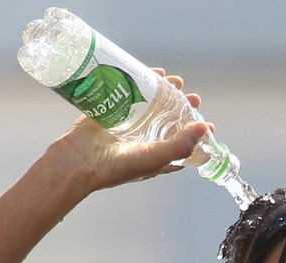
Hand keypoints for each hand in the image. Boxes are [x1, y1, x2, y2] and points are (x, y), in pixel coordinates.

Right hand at [51, 69, 210, 191]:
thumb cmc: (117, 166)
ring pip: (150, 106)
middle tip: (192, 97)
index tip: (207, 122)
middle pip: (167, 122)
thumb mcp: (155, 158)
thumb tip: (205, 127)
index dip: (194, 136)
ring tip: (175, 81)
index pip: (180, 147)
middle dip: (182, 108)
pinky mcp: (110, 112)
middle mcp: (142, 142)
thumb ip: (181, 145)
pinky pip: (128, 94)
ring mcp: (126, 126)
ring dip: (164, 92)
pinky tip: (151, 73)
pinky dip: (141, 83)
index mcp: (154, 158)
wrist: (78, 160)